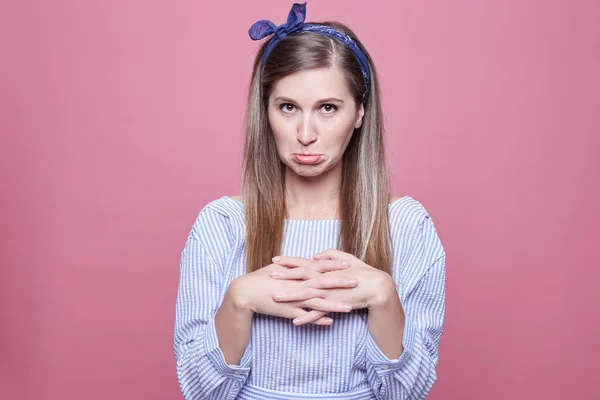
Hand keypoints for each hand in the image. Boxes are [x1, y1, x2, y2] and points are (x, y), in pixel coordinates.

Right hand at [229, 259, 357, 325]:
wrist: (245, 292)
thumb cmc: (261, 278)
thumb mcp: (279, 268)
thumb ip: (294, 266)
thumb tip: (305, 262)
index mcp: (296, 272)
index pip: (318, 267)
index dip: (334, 265)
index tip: (349, 263)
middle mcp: (297, 284)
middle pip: (323, 283)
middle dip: (340, 282)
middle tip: (357, 281)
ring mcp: (293, 298)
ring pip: (317, 302)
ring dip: (334, 305)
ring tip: (349, 307)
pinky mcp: (287, 311)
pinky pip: (305, 316)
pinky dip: (318, 319)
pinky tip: (330, 322)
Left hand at [270, 249, 394, 324]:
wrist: (376, 287)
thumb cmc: (361, 272)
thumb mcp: (345, 258)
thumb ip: (329, 254)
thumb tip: (314, 254)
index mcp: (326, 268)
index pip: (304, 263)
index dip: (289, 261)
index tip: (275, 259)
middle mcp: (325, 279)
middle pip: (301, 277)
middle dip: (284, 276)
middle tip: (268, 275)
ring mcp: (329, 292)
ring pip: (306, 295)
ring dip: (290, 297)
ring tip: (275, 298)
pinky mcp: (335, 304)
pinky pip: (318, 312)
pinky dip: (307, 317)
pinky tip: (294, 322)